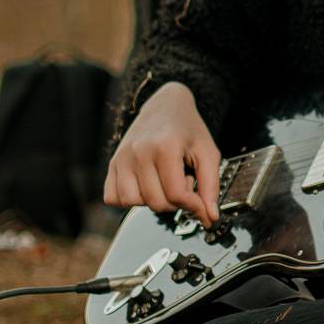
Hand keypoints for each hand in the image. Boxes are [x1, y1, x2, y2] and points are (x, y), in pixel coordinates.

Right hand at [104, 82, 220, 222]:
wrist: (166, 106)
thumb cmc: (188, 129)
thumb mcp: (208, 153)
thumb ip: (211, 186)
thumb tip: (210, 218)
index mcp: (165, 146)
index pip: (176, 194)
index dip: (193, 206)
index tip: (200, 203)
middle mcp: (139, 151)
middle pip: (156, 202)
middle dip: (175, 202)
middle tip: (181, 181)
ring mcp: (122, 157)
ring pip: (133, 202)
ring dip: (152, 200)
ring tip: (163, 182)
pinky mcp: (112, 163)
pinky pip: (113, 197)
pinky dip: (129, 199)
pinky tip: (145, 186)